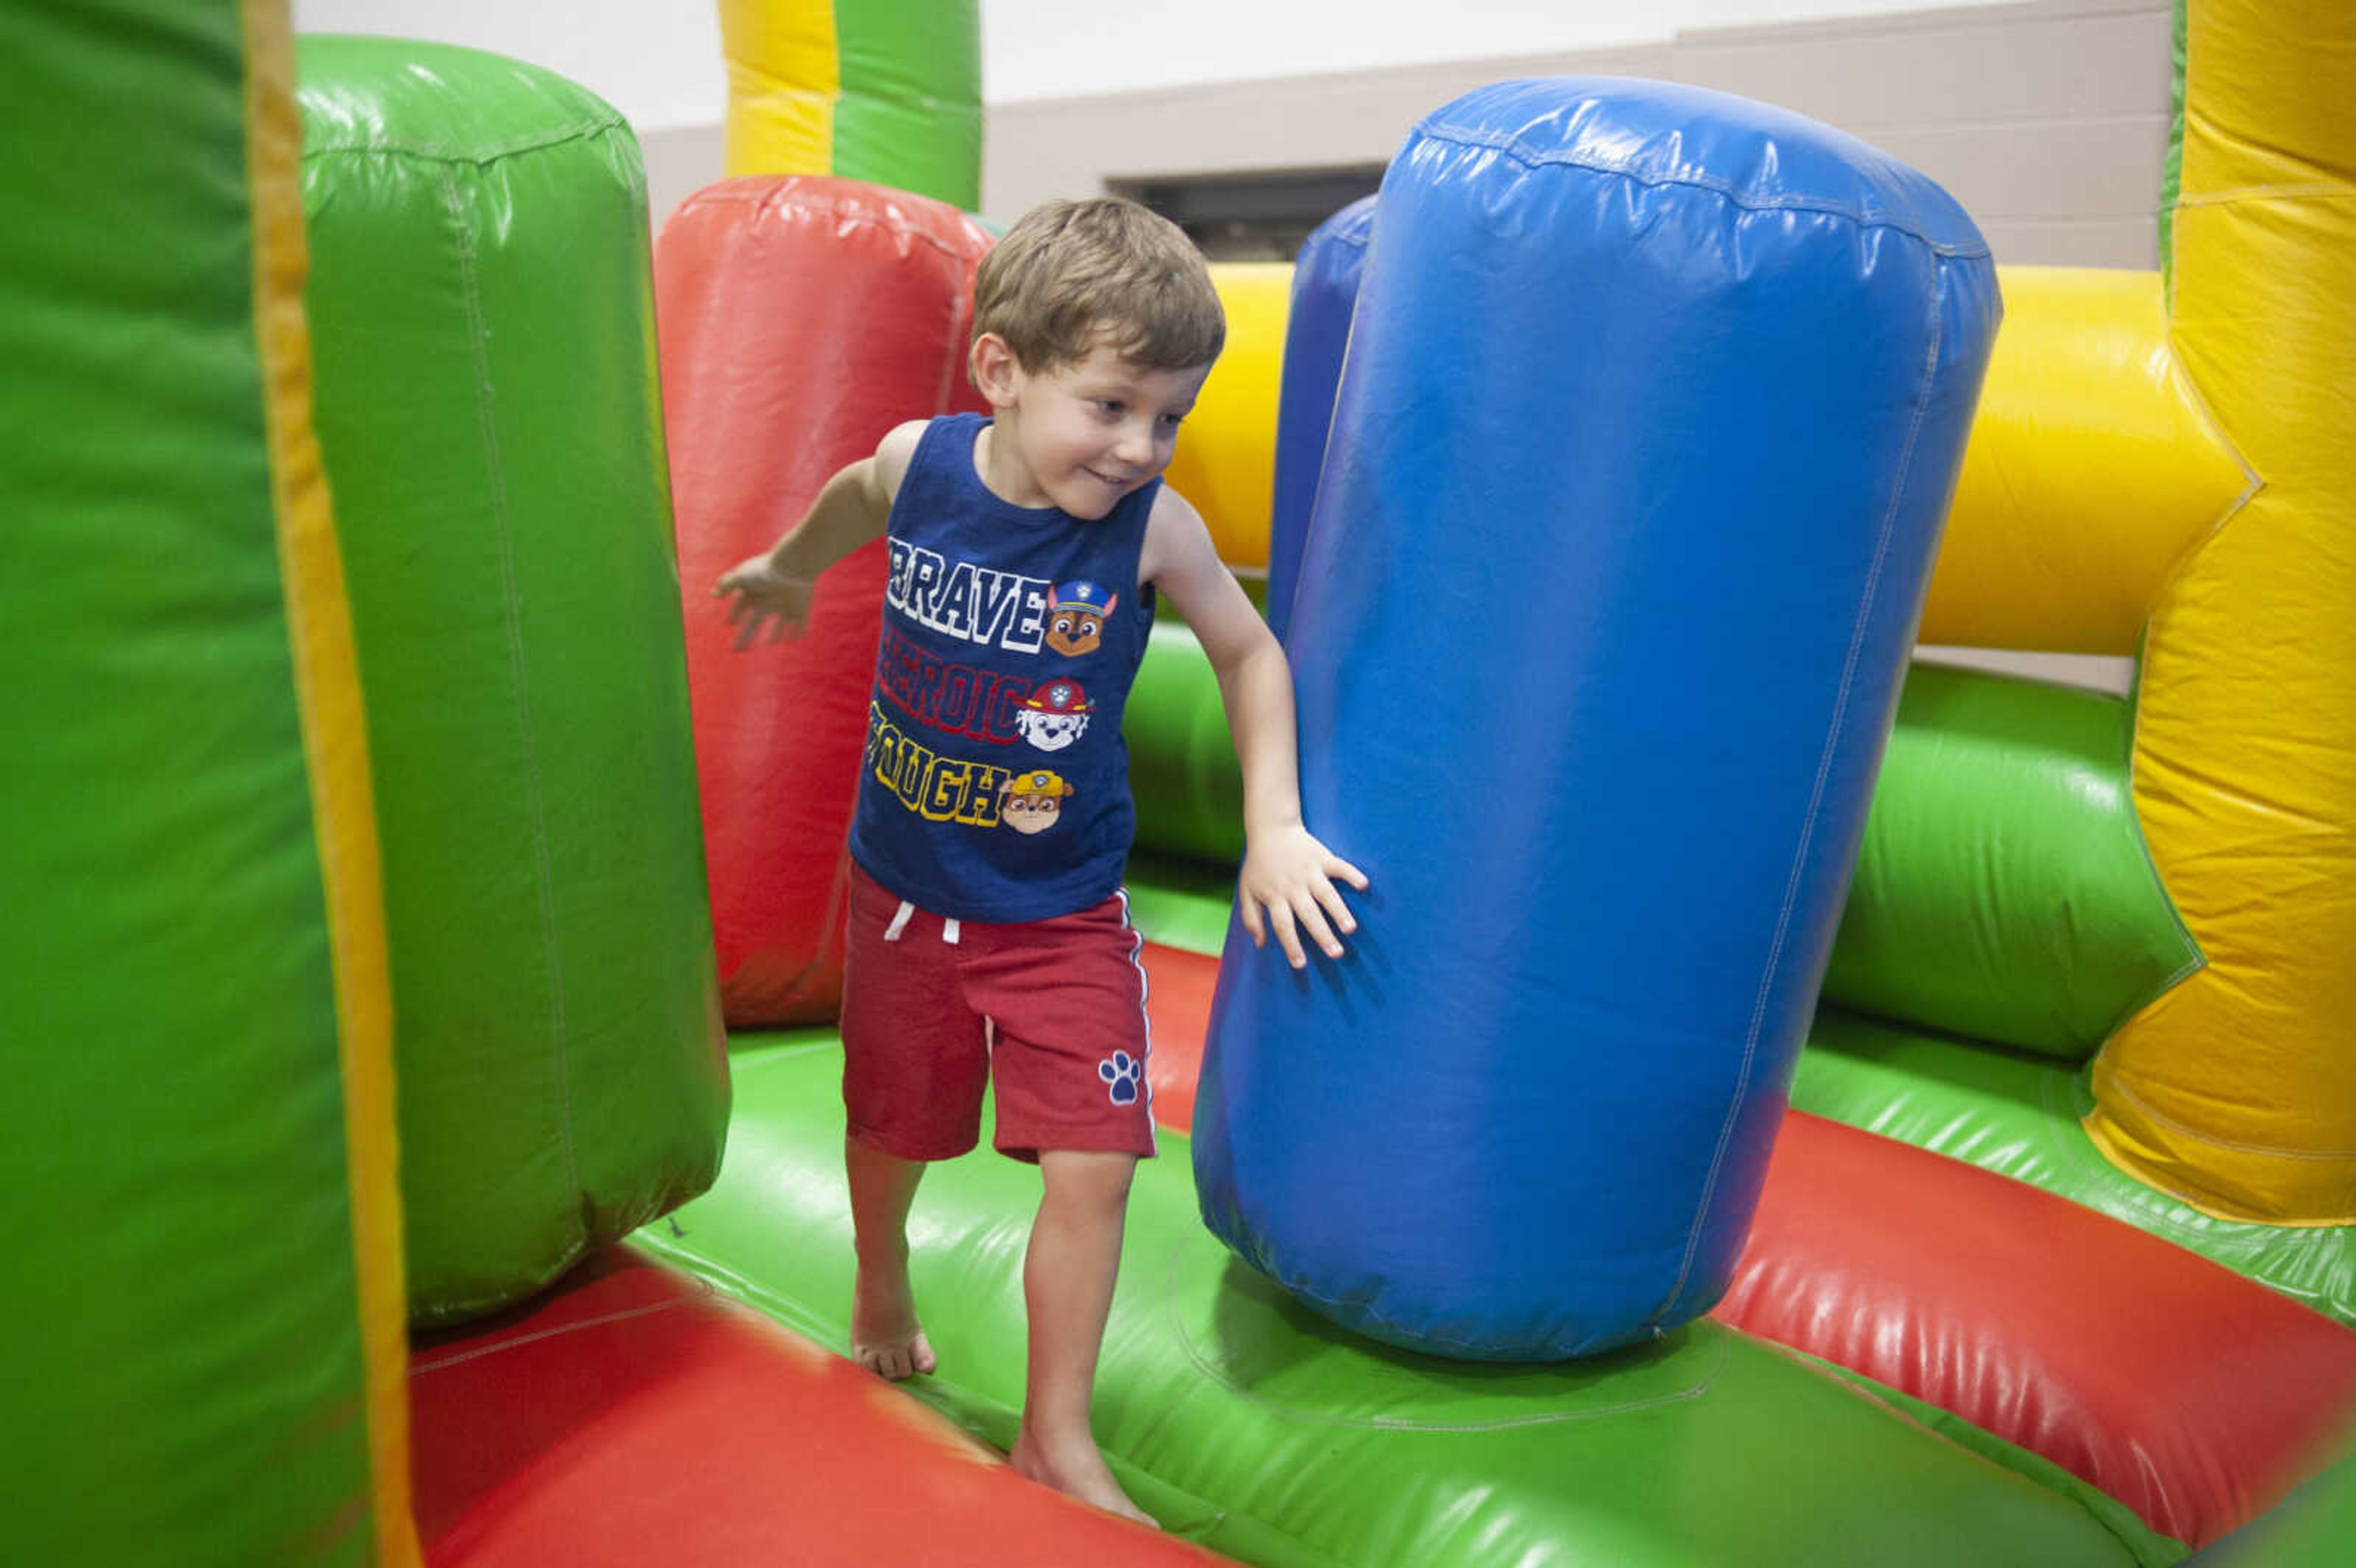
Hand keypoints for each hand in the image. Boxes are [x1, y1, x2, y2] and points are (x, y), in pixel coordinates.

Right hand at [713, 554, 813, 648]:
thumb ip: (727, 584)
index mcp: (755, 592)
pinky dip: (800, 631)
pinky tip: (796, 639)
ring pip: (779, 623)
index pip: (741, 605)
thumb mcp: (741, 577)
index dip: (735, 614)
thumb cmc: (766, 572)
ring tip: (772, 642)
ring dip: (776, 633)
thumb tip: (713, 593)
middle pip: (755, 622)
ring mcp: (786, 604)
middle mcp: (769, 599)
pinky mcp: (801, 608)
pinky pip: (801, 622)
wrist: (794, 567)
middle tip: (737, 649)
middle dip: (745, 635)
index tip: (729, 623)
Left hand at [1238, 823, 1368, 969]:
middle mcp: (1293, 886)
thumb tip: (1259, 943)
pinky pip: (1339, 866)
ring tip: (1351, 929)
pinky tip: (1364, 884)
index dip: (1291, 945)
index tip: (1301, 964)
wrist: (1270, 828)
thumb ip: (1251, 918)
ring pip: (1326, 894)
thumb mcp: (1247, 890)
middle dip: (1322, 935)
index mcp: (1275, 896)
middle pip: (1308, 914)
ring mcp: (1309, 871)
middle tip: (1336, 954)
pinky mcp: (1322, 857)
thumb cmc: (1259, 864)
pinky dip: (1351, 874)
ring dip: (1339, 911)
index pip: (1283, 926)